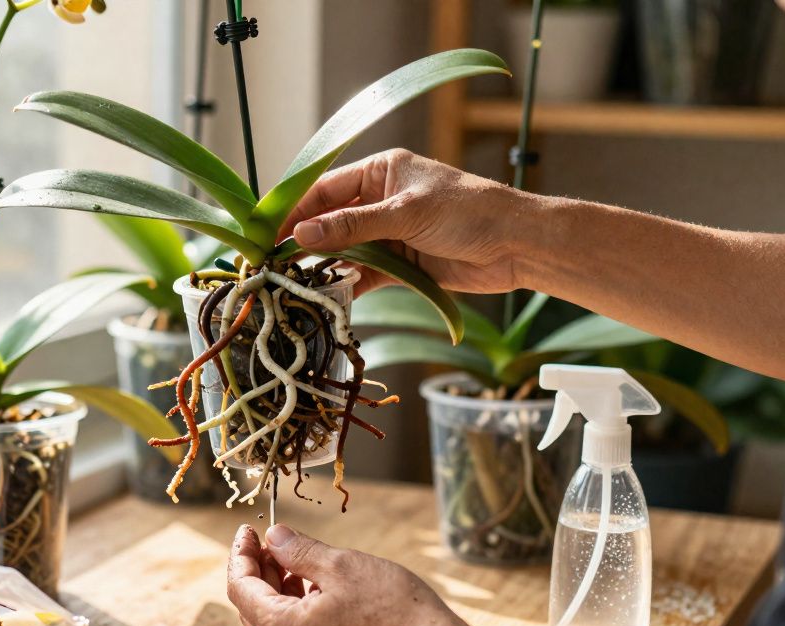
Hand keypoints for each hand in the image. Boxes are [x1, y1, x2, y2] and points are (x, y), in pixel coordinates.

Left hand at [226, 523, 449, 625]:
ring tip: (298, 561)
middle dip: (258, 571)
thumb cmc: (393, 611)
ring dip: (278, 591)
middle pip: (253, 610)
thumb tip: (274, 537)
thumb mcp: (341, 566)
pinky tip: (317, 589)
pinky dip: (296, 611)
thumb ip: (298, 551)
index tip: (248, 529)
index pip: (240, 588)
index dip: (241, 554)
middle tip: (273, 541)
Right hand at [280, 149, 532, 294]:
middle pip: (329, 221)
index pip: (325, 188)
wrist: (516, 245)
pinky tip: (327, 296)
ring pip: (343, 250)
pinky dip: (346, 284)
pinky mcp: (400, 264)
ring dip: (322, 266)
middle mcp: (381, 199)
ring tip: (292, 283)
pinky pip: (363, 274)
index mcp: (382, 171)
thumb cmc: (468, 212)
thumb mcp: (406, 213)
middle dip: (304, 241)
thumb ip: (353, 226)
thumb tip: (304, 234)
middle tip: (272, 263)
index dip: (296, 209)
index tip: (268, 232)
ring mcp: (389, 233)